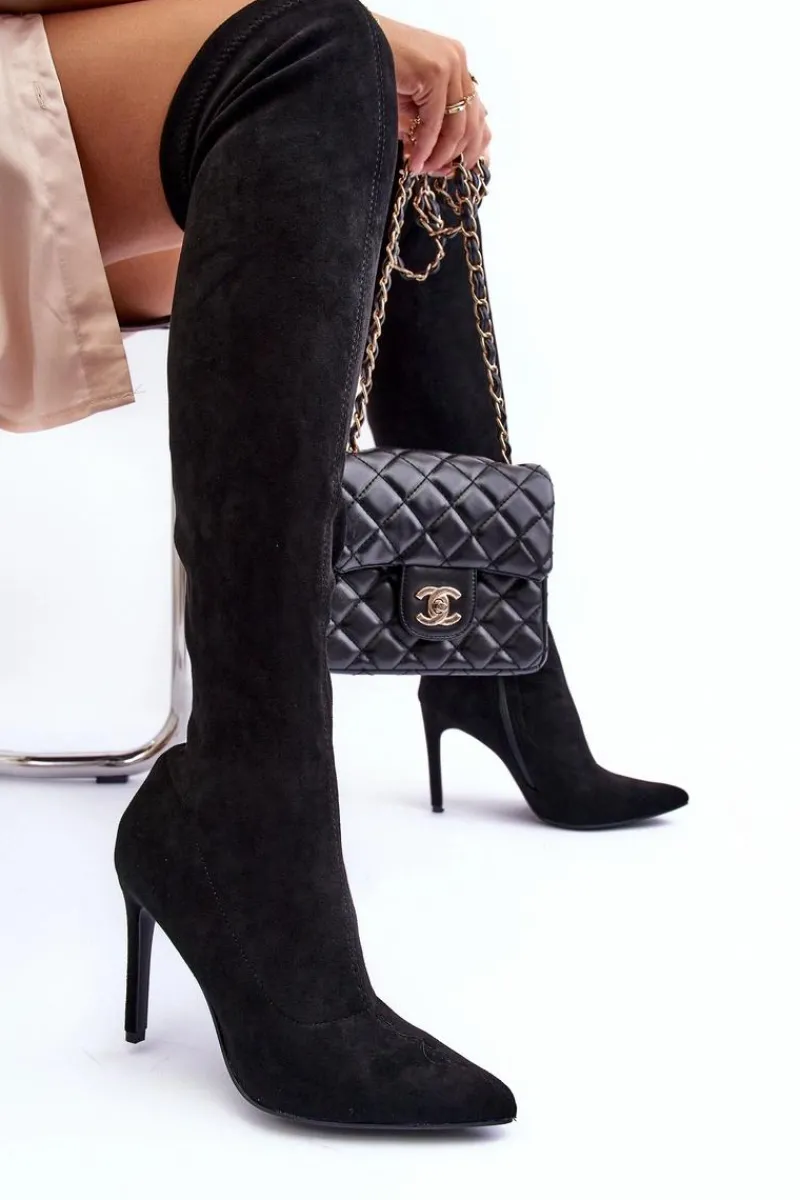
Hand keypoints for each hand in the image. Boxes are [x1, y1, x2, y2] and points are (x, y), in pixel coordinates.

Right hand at [373, 14, 489, 175]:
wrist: (351, 45)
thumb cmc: (375, 70)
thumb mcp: (411, 101)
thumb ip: (431, 125)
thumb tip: (445, 163)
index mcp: (456, 63)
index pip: (476, 112)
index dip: (470, 146)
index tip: (454, 168)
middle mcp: (458, 60)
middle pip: (471, 122)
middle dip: (455, 155)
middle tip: (438, 174)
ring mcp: (449, 64)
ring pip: (457, 127)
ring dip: (439, 156)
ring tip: (423, 170)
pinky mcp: (435, 71)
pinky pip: (435, 124)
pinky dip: (425, 148)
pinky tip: (415, 162)